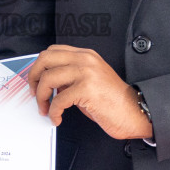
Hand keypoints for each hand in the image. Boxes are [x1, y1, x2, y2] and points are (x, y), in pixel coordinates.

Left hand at [27, 44, 152, 140]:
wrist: (135, 112)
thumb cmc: (113, 101)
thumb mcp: (89, 82)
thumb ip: (70, 77)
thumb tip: (48, 84)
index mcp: (86, 55)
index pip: (52, 51)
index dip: (38, 67)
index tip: (35, 81)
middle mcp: (85, 59)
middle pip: (45, 59)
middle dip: (33, 78)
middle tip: (34, 94)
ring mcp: (87, 72)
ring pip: (48, 78)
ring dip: (41, 97)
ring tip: (45, 110)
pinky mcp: (87, 89)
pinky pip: (59, 99)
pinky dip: (53, 111)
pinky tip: (57, 118)